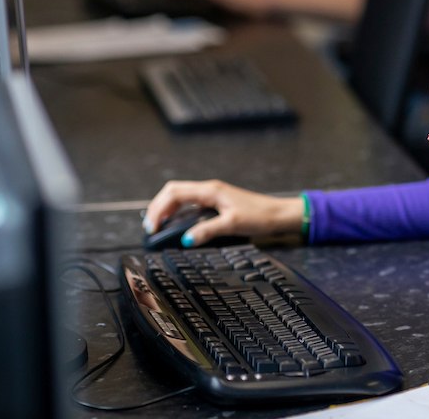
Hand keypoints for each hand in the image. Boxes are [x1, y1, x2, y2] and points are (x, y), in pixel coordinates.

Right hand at [144, 180, 304, 246]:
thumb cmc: (259, 216)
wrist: (278, 214)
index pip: (174, 194)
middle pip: (173, 192)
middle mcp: (208, 189)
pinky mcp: (216, 202)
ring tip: (158, 227)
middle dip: (158, 207)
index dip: (159, 209)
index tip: (151, 227)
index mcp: (210, 191)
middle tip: (150, 228)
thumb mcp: (232, 225)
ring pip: (181, 197)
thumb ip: (207, 231)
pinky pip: (190, 204)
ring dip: (167, 209)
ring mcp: (212, 195)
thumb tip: (185, 240)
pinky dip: (178, 212)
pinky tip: (177, 225)